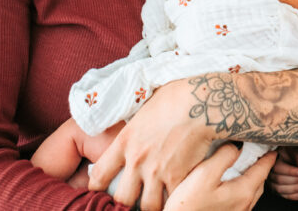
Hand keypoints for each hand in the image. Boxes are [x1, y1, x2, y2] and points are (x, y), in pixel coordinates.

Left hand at [88, 80, 212, 210]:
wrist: (200, 103)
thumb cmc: (175, 98)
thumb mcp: (145, 108)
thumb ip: (135, 125)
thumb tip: (134, 126)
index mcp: (124, 142)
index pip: (98, 175)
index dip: (97, 186)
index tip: (102, 188)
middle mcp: (137, 161)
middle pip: (122, 198)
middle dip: (127, 201)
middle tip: (135, 198)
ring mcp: (157, 172)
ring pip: (148, 206)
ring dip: (152, 204)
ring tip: (158, 199)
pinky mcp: (178, 177)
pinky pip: (173, 200)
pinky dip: (176, 199)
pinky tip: (179, 194)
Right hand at [163, 144, 275, 210]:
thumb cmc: (188, 207)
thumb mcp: (204, 174)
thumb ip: (224, 156)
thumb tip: (236, 146)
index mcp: (243, 192)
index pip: (263, 169)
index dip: (268, 156)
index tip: (272, 147)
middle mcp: (244, 205)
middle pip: (259, 181)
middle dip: (261, 167)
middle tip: (258, 154)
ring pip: (251, 191)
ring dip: (251, 178)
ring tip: (243, 167)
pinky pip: (241, 199)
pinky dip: (241, 188)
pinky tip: (229, 185)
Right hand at [267, 146, 297, 200]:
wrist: (286, 155)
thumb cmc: (289, 152)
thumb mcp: (294, 150)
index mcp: (272, 160)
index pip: (278, 168)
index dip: (290, 171)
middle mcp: (268, 171)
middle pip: (279, 180)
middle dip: (295, 180)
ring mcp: (271, 181)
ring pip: (280, 189)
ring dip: (295, 188)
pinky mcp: (275, 188)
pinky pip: (282, 195)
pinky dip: (292, 196)